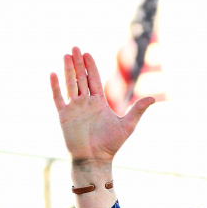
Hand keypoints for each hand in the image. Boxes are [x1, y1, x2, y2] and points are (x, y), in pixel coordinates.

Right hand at [50, 47, 152, 169]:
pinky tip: (53, 74)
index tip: (87, 53)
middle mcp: (86, 103)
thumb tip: (153, 98)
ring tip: (66, 55)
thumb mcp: (127, 125)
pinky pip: (58, 98)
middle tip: (75, 47)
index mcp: (99, 103)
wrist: (94, 160)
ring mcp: (74, 108)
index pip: (94, 79)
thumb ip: (138, 110)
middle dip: (78, 63)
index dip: (91, 66)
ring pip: (70, 84)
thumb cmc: (110, 145)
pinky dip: (55, 86)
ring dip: (68, 70)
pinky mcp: (64, 116)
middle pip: (81, 78)